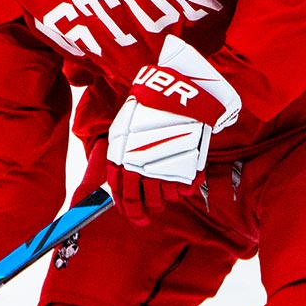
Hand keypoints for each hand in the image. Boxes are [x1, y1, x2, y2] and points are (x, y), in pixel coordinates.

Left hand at [104, 35, 239, 225]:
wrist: (174, 87)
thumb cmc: (149, 106)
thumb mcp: (125, 127)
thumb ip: (122, 154)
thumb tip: (120, 180)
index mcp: (119, 155)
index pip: (119, 193)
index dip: (128, 210)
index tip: (138, 217)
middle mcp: (135, 163)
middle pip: (139, 201)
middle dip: (147, 209)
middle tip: (155, 208)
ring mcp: (158, 164)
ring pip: (162, 198)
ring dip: (167, 197)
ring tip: (172, 189)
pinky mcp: (181, 163)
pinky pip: (183, 188)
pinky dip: (186, 189)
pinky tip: (187, 183)